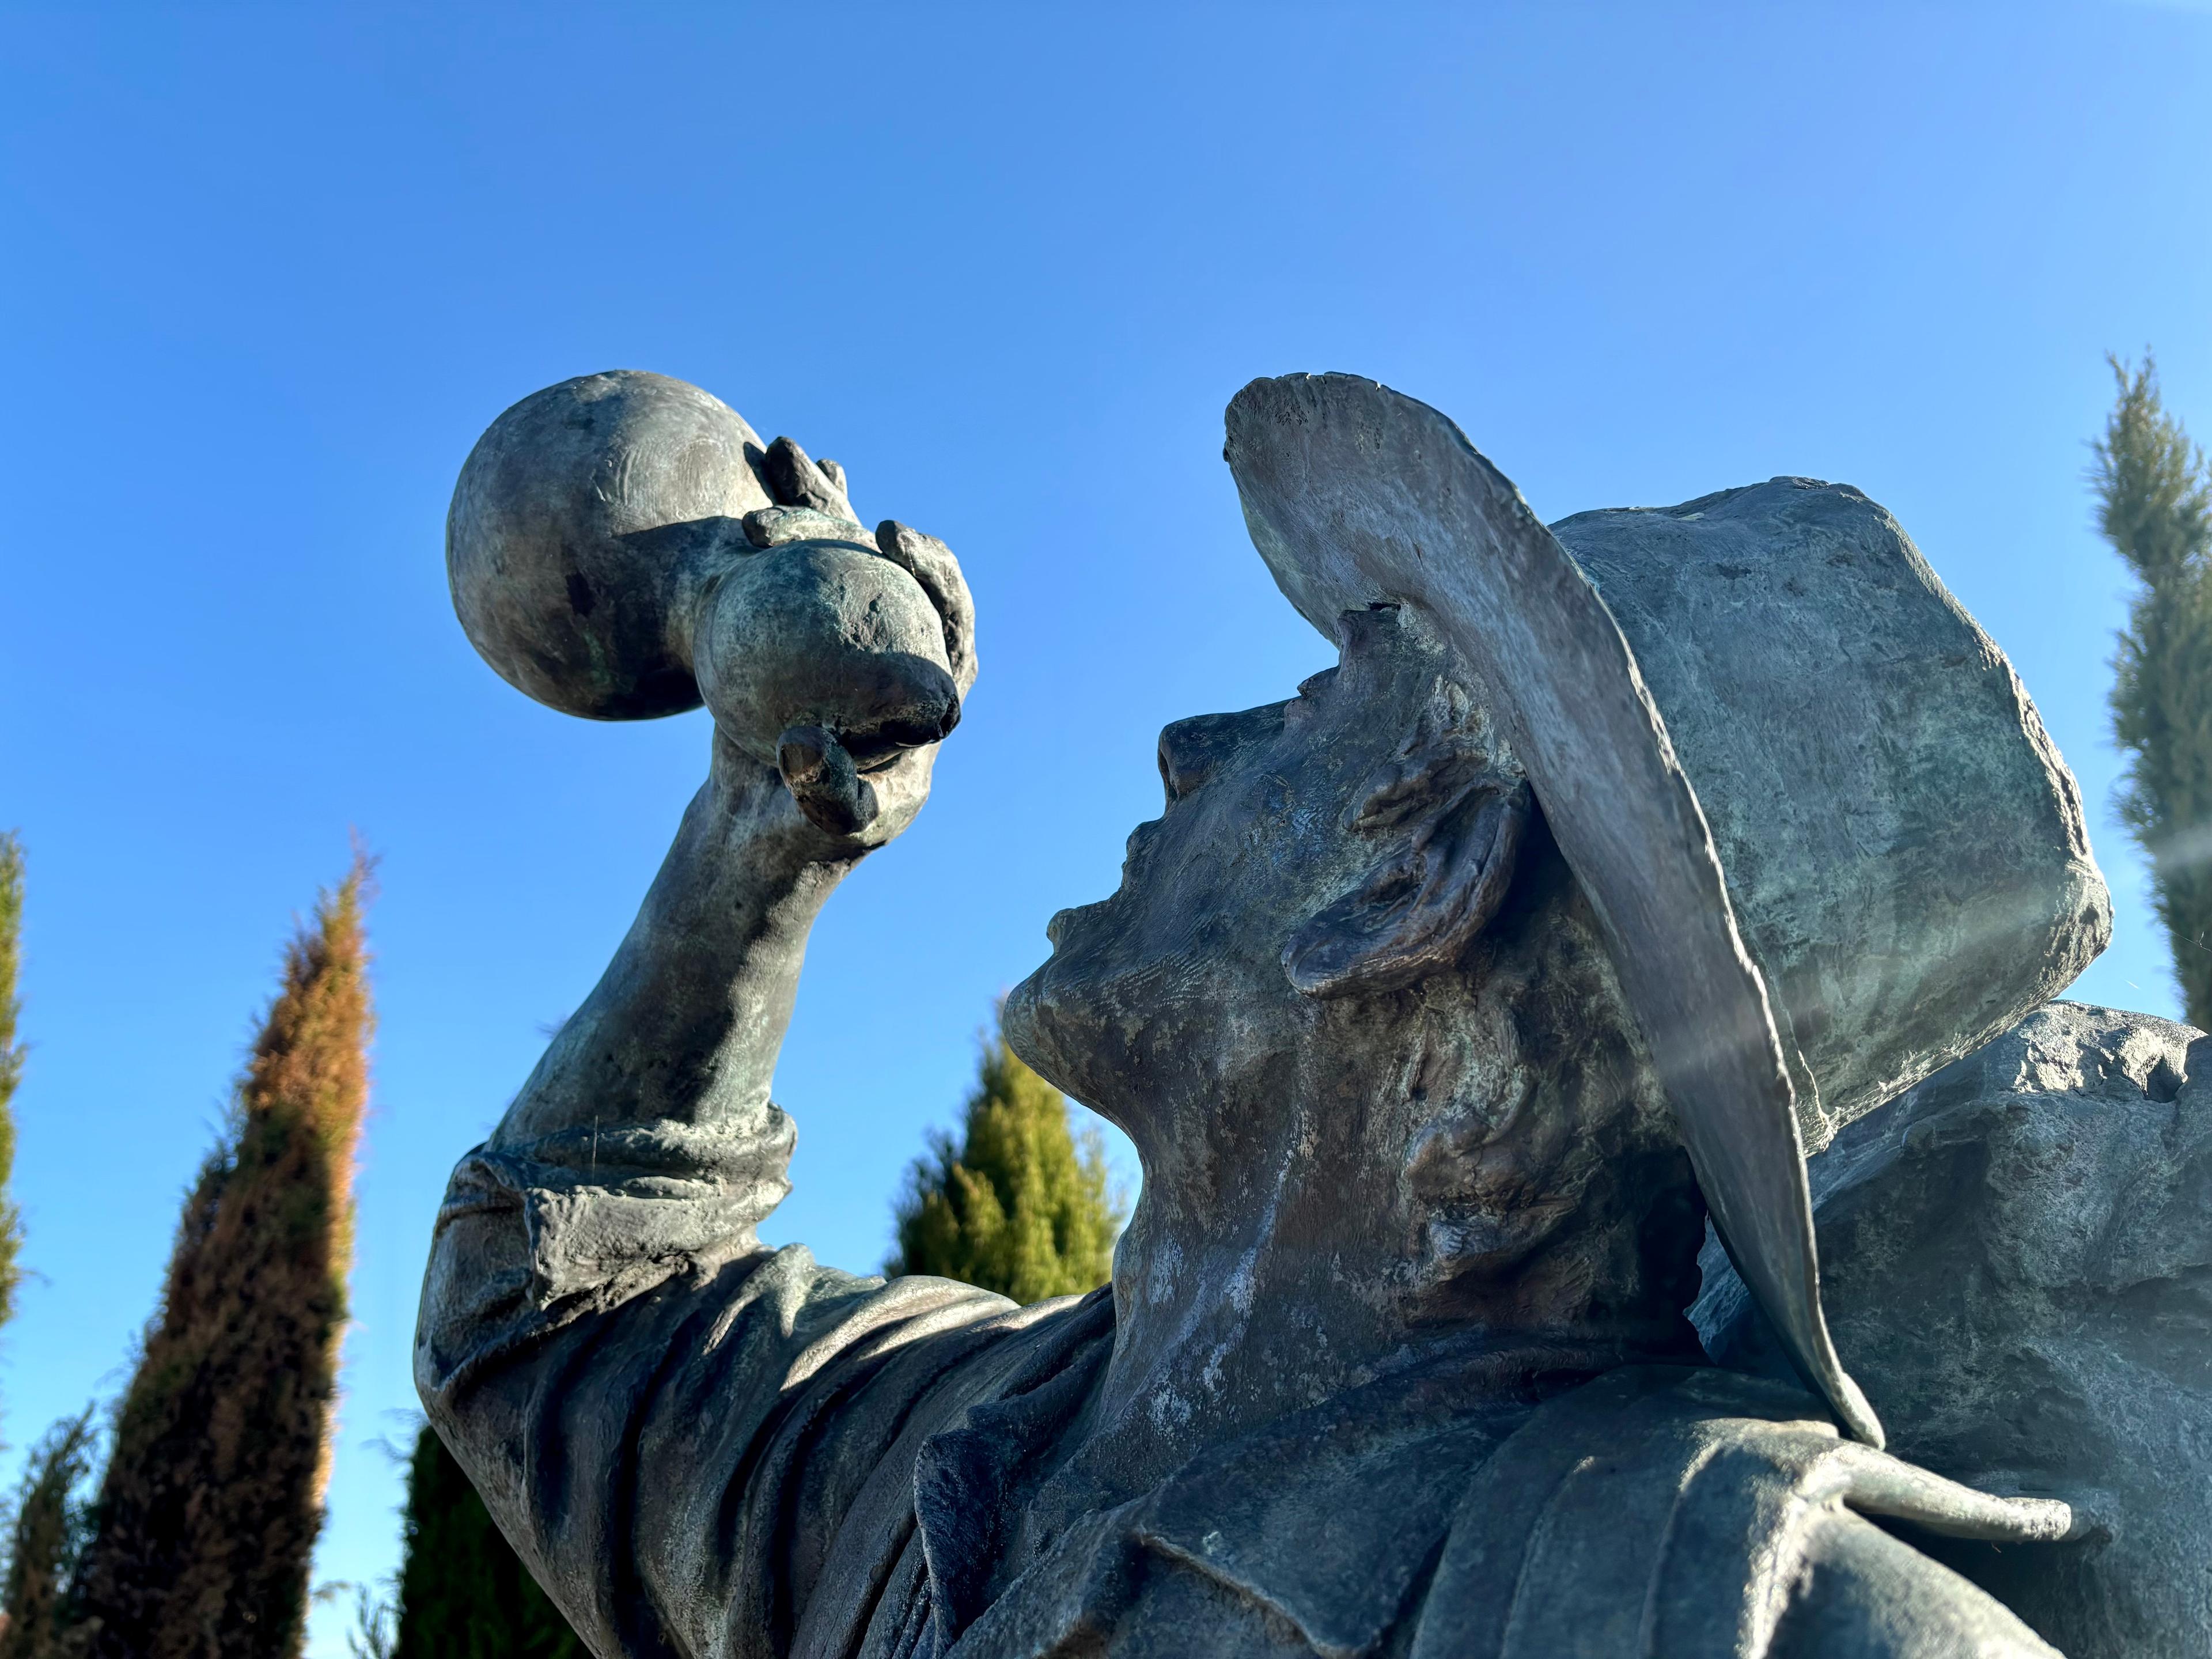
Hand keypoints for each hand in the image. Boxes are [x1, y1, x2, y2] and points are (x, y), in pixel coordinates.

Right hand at [694, 438, 976, 847]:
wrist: (758, 831)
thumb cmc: (804, 837)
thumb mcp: (823, 825)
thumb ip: (825, 793)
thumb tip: (803, 743)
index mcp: (927, 693)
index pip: (950, 621)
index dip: (934, 573)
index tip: (891, 537)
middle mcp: (892, 654)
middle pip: (889, 572)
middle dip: (856, 519)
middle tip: (818, 478)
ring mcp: (842, 637)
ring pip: (836, 557)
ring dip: (814, 502)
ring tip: (781, 449)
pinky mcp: (795, 631)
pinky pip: (786, 571)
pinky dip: (777, 525)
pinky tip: (755, 472)